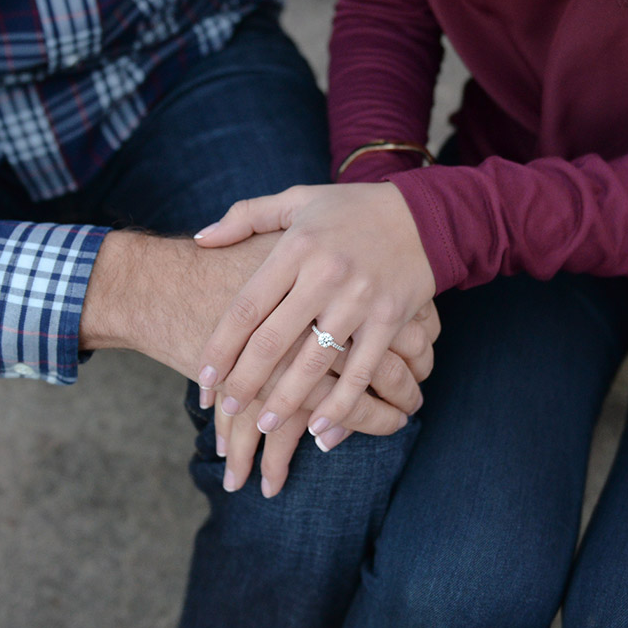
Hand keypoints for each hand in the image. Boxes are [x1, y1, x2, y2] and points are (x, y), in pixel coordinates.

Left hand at [78, 227, 430, 419]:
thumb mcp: (297, 200)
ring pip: (314, 362)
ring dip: (286, 400)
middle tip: (226, 407)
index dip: (221, 347)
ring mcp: (360, 299)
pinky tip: (320, 427)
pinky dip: (340, 404)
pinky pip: (361, 370)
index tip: (203, 378)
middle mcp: (325, 274)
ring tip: (263, 424)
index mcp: (296, 247)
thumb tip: (200, 239)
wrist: (427, 215)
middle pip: (273, 339)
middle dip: (245, 380)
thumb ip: (246, 217)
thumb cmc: (352, 210)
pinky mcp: (391, 319)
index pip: (247, 306)